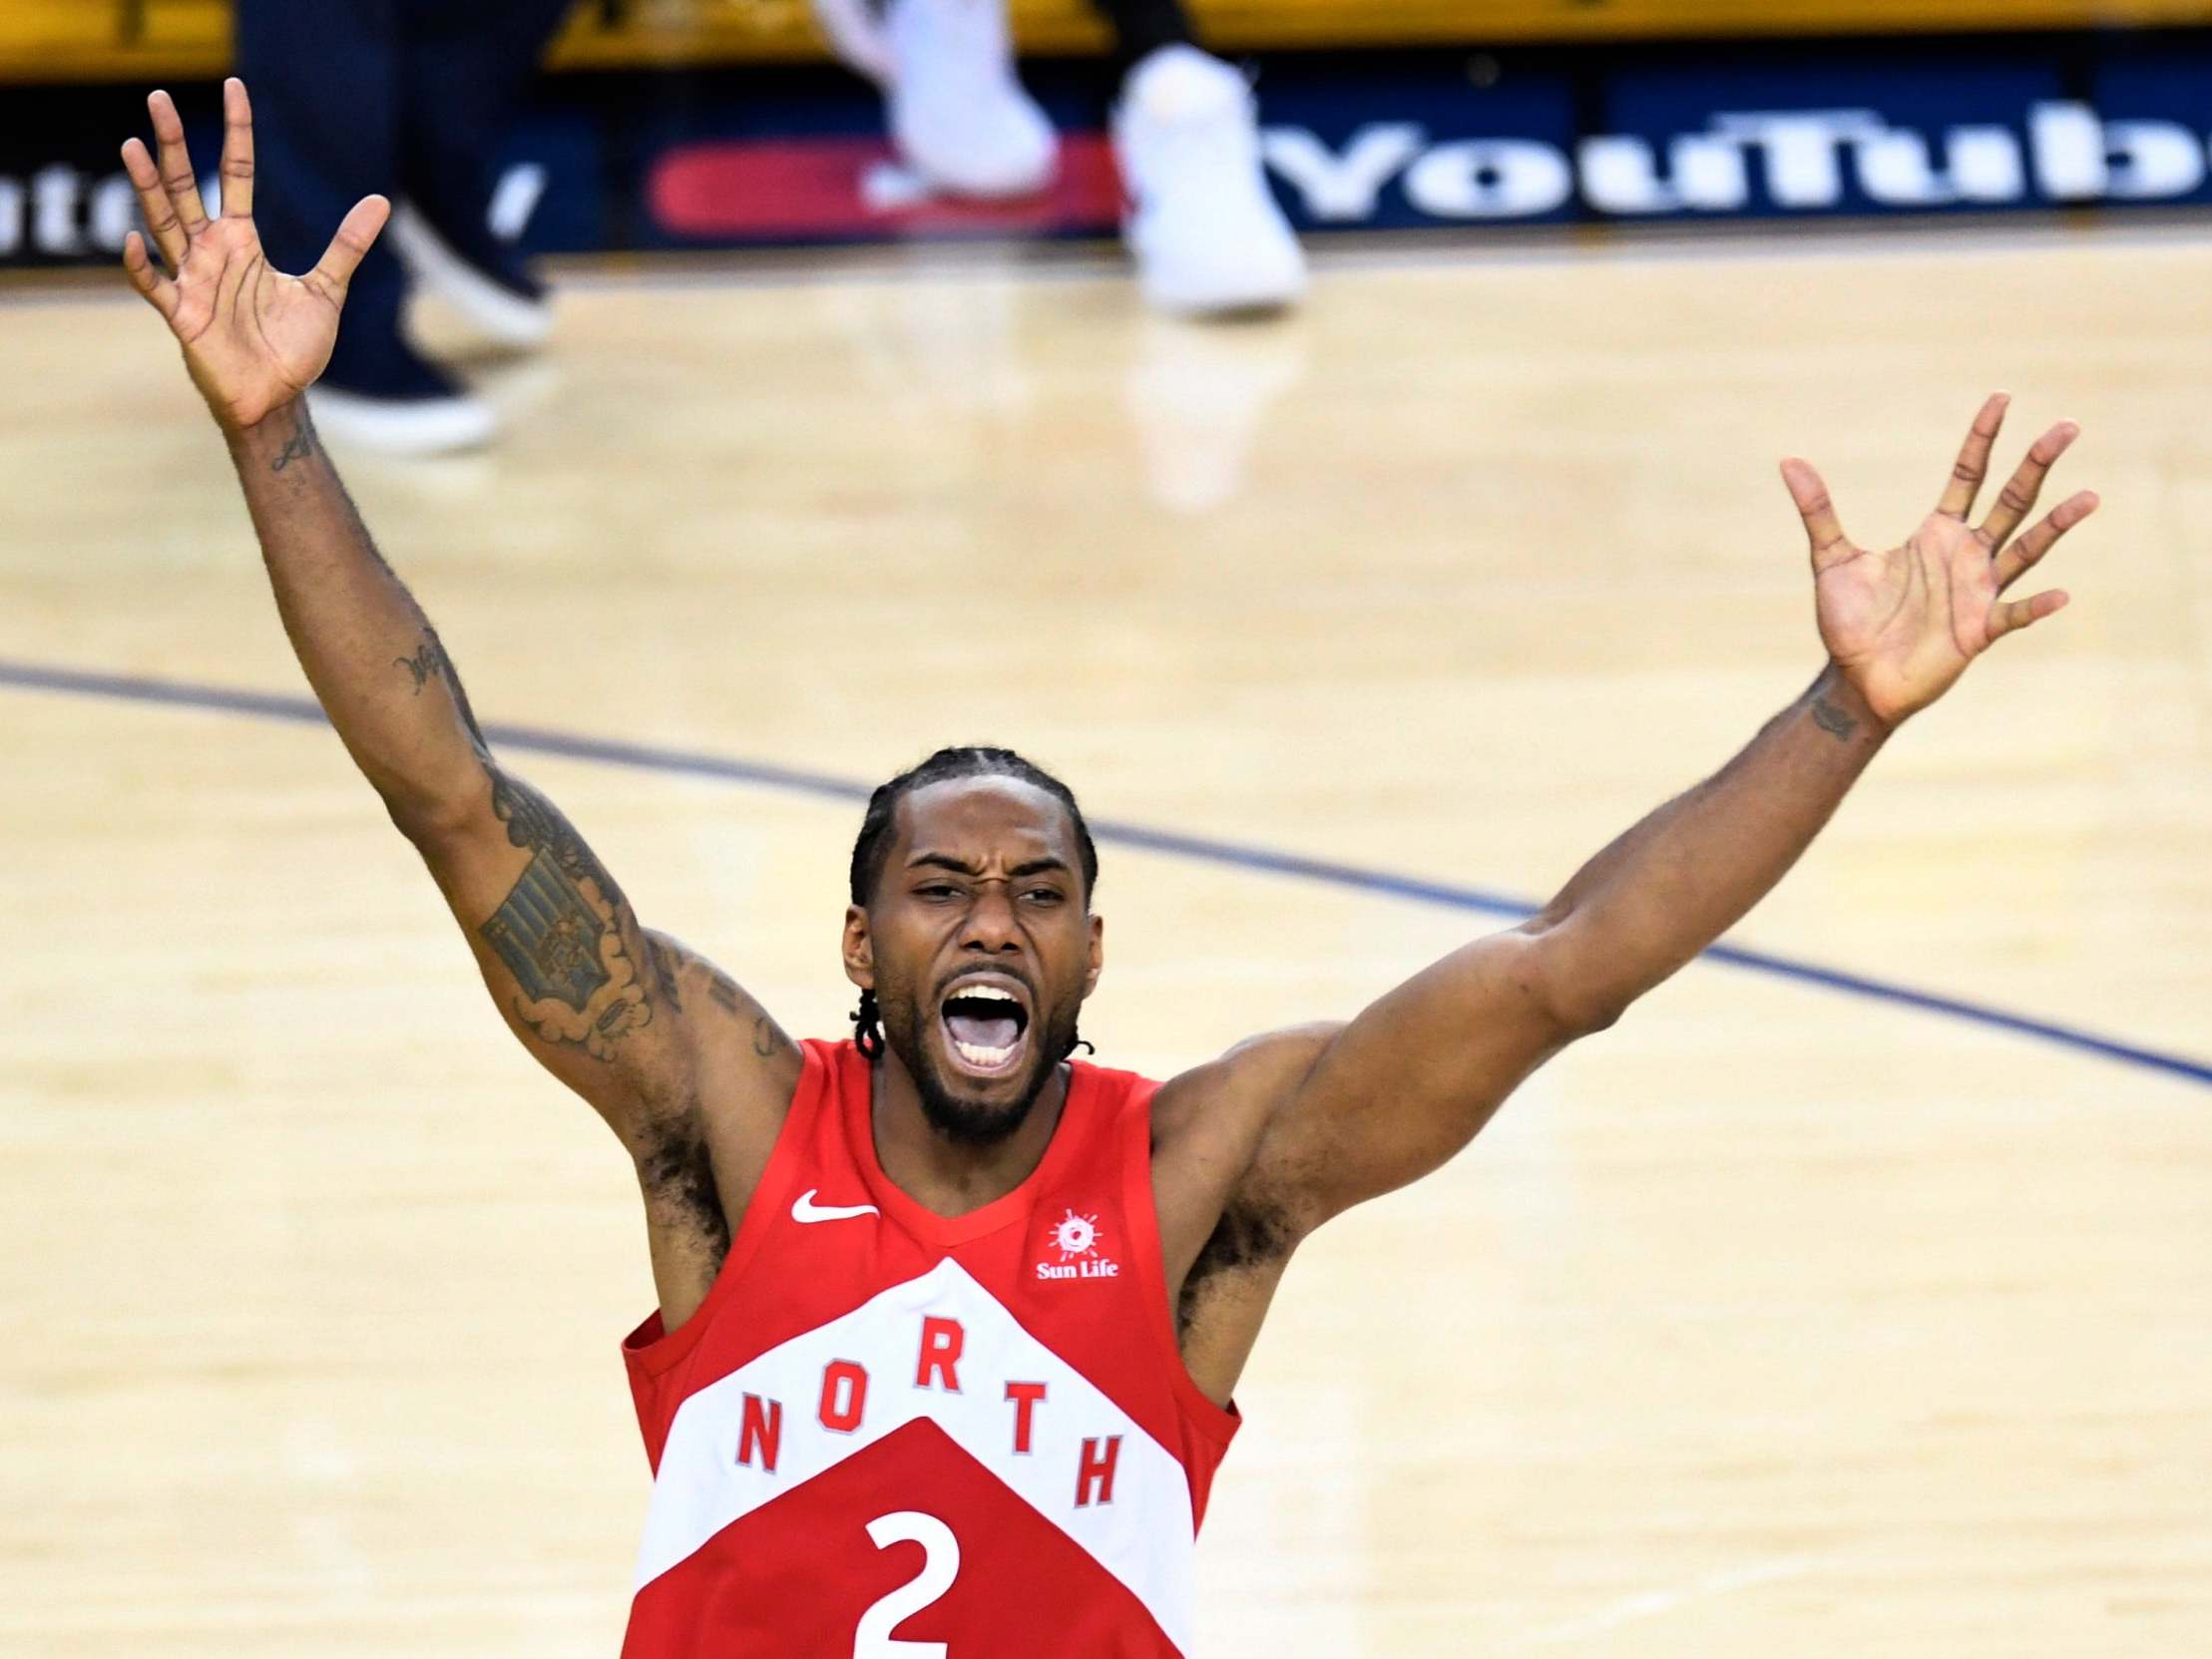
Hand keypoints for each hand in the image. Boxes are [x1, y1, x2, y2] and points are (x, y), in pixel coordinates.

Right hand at [121, 78, 388, 432]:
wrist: (278, 398)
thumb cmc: (293, 347)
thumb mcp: (327, 290)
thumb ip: (347, 246)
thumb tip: (380, 201)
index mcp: (242, 241)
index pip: (236, 175)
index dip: (238, 134)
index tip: (234, 88)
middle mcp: (211, 252)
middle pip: (187, 188)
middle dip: (174, 146)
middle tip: (158, 99)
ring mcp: (192, 280)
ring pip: (163, 223)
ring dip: (149, 188)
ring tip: (134, 146)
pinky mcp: (183, 315)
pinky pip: (154, 285)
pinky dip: (141, 264)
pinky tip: (131, 239)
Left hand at [1782, 394, 2097, 726]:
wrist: (1856, 680)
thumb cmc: (1850, 622)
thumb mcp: (1831, 559)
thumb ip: (1818, 511)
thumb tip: (1787, 460)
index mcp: (1937, 534)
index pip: (1968, 474)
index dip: (1983, 437)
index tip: (2001, 398)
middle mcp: (1966, 556)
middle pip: (2011, 500)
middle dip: (2036, 464)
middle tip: (2067, 426)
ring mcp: (1978, 591)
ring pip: (2026, 549)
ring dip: (2056, 525)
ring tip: (2090, 497)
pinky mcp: (1978, 631)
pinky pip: (2013, 614)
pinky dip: (2036, 606)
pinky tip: (2060, 594)